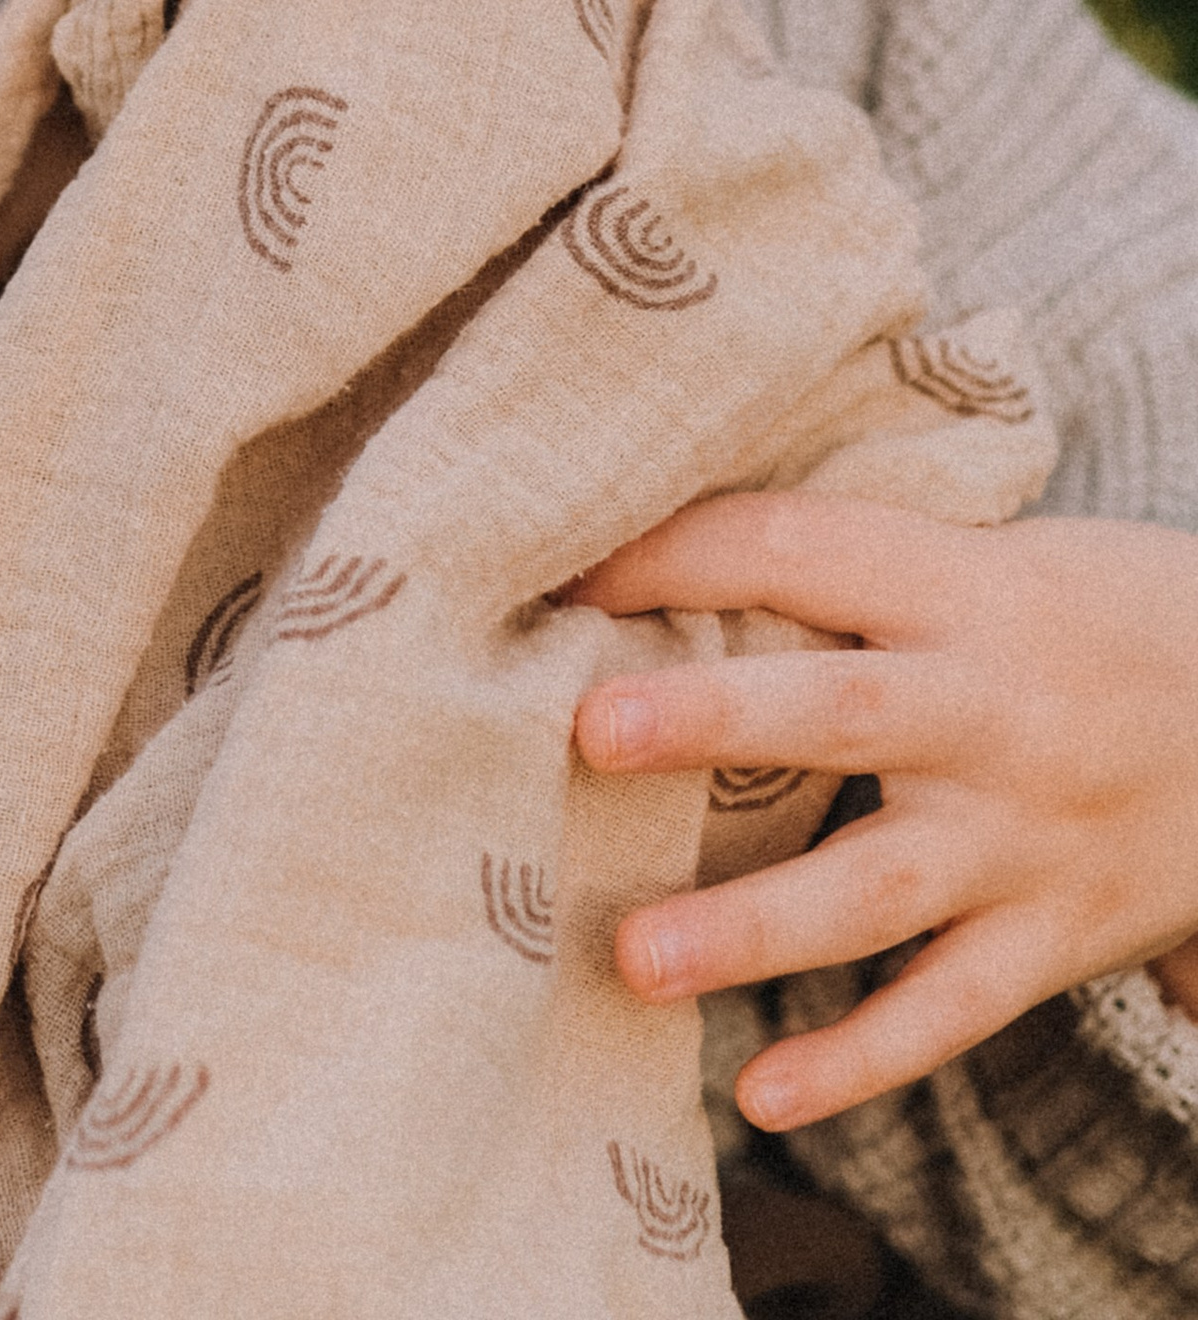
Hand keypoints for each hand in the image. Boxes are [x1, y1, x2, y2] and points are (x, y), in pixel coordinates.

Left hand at [570, 497, 1197, 1130]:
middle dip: (712, 719)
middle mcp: (990, 710)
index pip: (801, 549)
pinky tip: (762, 1096)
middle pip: (839, 711)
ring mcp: (1025, 836)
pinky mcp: (1057, 938)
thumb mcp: (990, 558)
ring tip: (633, 956)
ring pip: (879, 887)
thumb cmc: (1086, 617)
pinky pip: (949, 1010)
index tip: (559, 576)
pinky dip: (859, 1058)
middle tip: (587, 729)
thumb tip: (653, 564)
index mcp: (961, 586)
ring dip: (752, 927)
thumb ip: (855, 570)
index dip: (678, 556)